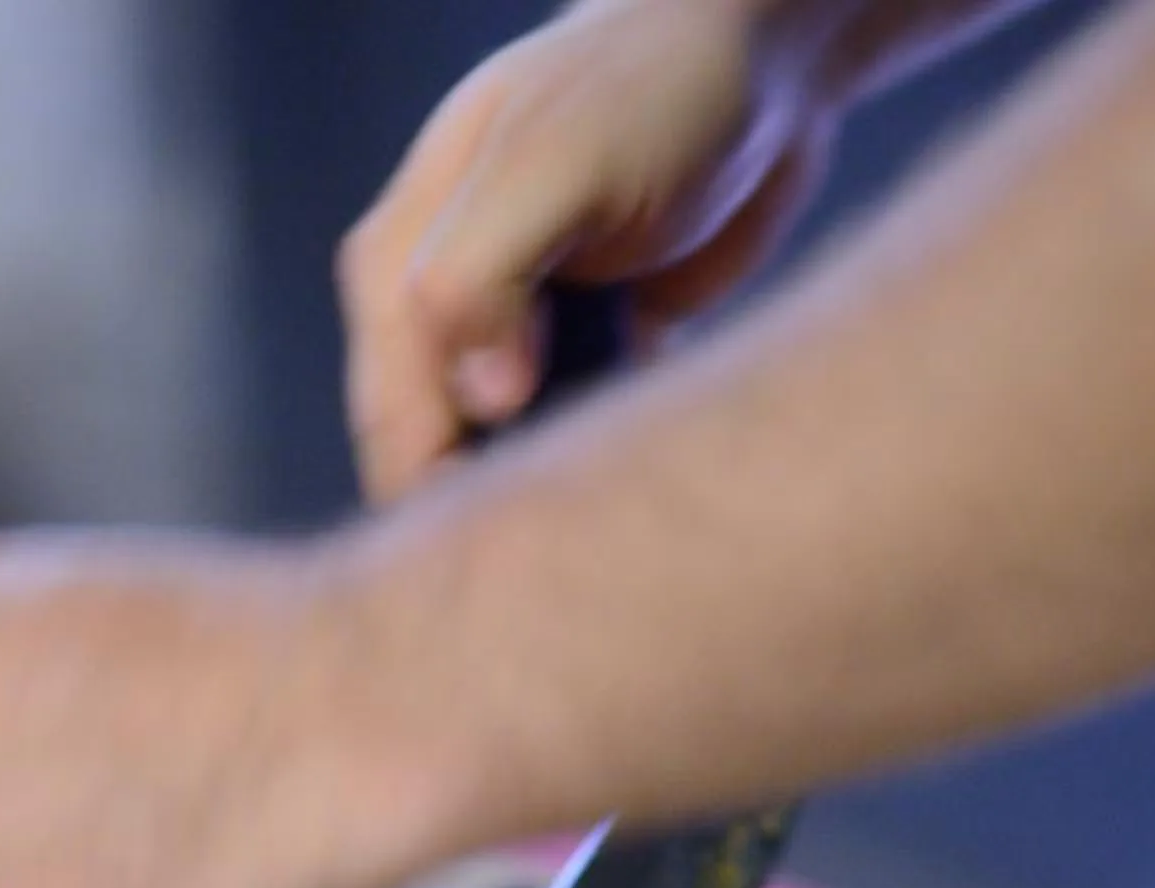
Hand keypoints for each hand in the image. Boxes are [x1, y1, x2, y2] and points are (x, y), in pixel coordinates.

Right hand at [339, 0, 841, 500]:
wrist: (760, 69)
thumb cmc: (648, 95)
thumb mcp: (557, 166)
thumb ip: (488, 273)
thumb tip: (479, 399)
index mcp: (399, 266)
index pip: (393, 419)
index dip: (441, 494)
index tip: (517, 542)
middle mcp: (442, 312)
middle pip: (436, 457)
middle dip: (490, 510)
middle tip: (576, 550)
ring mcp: (514, 342)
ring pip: (502, 463)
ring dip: (547, 498)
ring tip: (611, 523)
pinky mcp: (586, 361)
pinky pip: (571, 446)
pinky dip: (597, 470)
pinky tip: (640, 481)